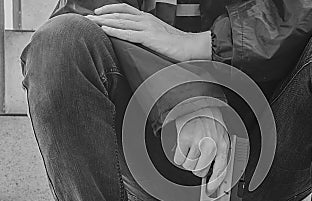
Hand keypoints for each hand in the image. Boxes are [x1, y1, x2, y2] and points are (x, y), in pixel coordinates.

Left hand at [86, 4, 210, 61]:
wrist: (192, 47)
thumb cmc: (178, 45)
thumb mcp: (160, 37)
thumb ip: (147, 36)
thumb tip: (138, 41)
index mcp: (148, 19)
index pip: (125, 10)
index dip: (110, 10)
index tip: (98, 13)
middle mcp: (146, 20)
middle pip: (119, 14)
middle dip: (101, 16)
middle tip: (87, 18)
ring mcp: (147, 27)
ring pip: (120, 22)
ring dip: (103, 22)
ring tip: (91, 23)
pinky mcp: (149, 37)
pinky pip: (128, 33)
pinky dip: (115, 31)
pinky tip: (105, 31)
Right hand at [174, 108, 229, 193]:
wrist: (197, 103)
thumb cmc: (209, 121)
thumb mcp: (220, 137)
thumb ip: (218, 155)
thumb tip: (213, 176)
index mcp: (223, 145)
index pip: (221, 170)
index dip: (215, 184)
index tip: (210, 191)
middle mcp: (211, 144)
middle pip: (200, 171)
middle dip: (197, 167)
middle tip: (197, 158)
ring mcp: (197, 142)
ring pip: (189, 167)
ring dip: (188, 161)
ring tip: (191, 149)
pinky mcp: (184, 139)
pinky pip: (179, 160)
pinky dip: (180, 156)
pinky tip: (184, 146)